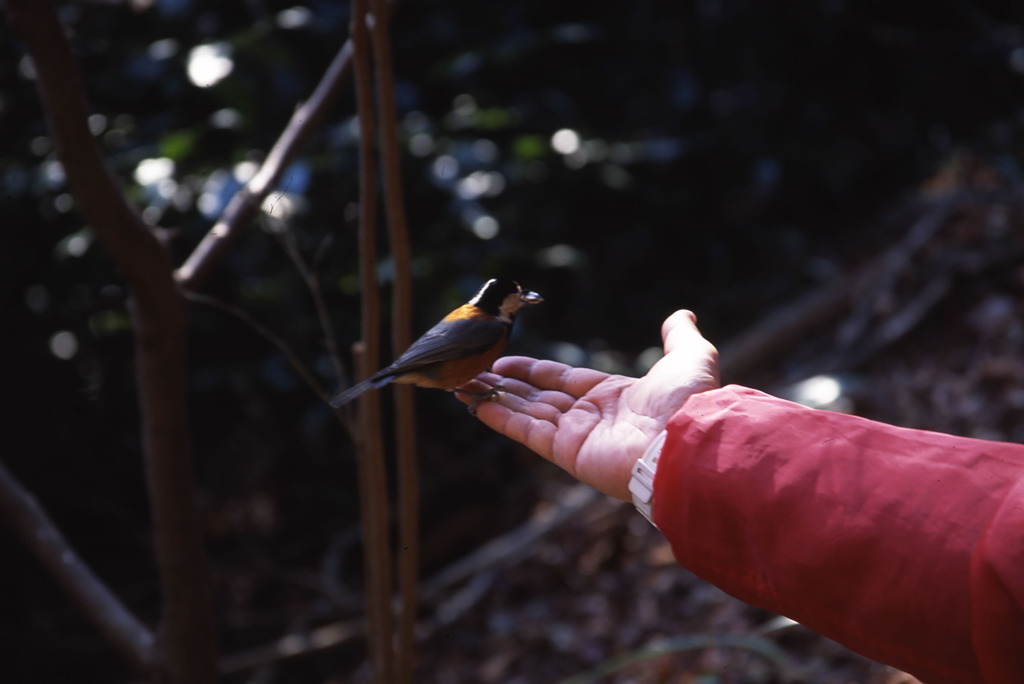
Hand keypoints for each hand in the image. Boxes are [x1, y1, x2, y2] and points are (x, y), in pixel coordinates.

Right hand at [461, 310, 719, 499]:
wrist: (687, 443)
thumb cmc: (689, 402)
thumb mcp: (691, 357)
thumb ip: (679, 337)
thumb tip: (682, 315)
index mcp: (614, 395)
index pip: (563, 380)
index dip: (533, 371)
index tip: (504, 361)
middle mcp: (591, 416)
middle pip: (539, 397)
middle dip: (505, 385)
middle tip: (472, 371)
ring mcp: (577, 435)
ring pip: (526, 412)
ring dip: (493, 397)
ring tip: (461, 384)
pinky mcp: (566, 451)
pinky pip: (526, 430)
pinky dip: (499, 417)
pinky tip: (473, 403)